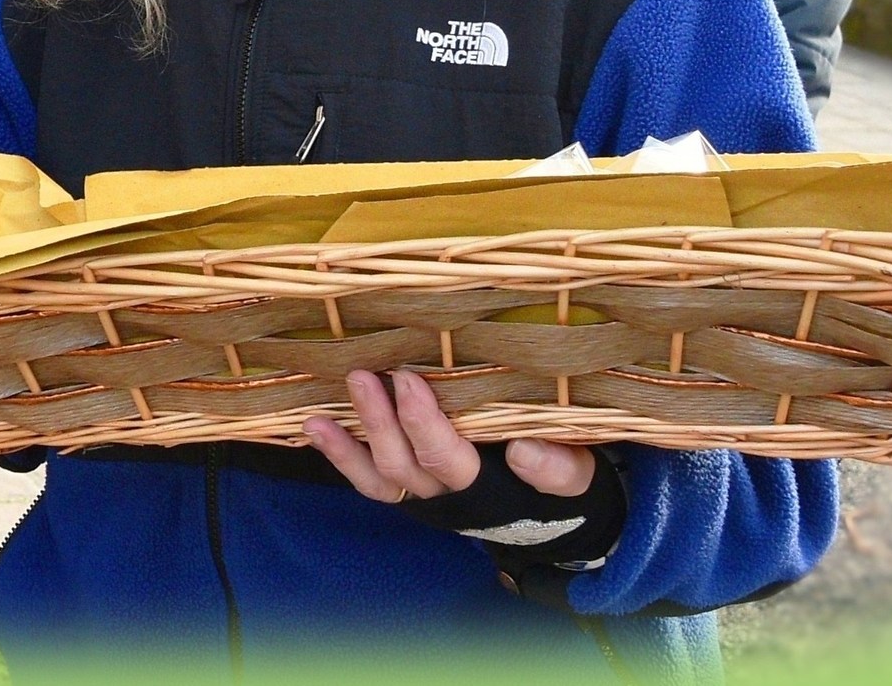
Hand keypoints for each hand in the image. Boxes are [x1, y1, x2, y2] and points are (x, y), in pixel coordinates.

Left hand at [304, 369, 596, 502]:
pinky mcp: (407, 487)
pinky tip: (313, 425)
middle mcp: (446, 497)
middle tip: (367, 375)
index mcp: (487, 490)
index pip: (447, 459)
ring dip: (349, 442)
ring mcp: (422, 495)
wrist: (553, 516)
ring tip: (324, 409)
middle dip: (381, 421)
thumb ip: (558, 468)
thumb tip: (524, 451)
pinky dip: (339, 454)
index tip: (409, 380)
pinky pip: (367, 479)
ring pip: (378, 476)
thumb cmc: (567, 486)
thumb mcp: (578, 477)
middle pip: (402, 464)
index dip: (423, 423)